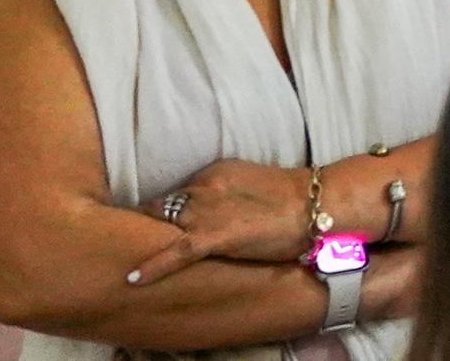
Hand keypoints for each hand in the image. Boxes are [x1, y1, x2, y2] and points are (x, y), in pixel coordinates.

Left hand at [120, 157, 314, 284]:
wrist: (316, 206)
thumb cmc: (292, 198)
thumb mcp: (251, 183)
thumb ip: (226, 192)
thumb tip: (212, 209)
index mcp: (214, 170)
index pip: (179, 190)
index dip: (169, 209)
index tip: (160, 221)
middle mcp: (204, 186)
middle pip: (164, 206)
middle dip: (153, 221)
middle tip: (141, 236)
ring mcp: (207, 211)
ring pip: (163, 224)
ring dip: (150, 237)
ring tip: (132, 252)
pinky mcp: (212, 236)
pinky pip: (174, 252)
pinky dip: (152, 266)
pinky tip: (133, 278)